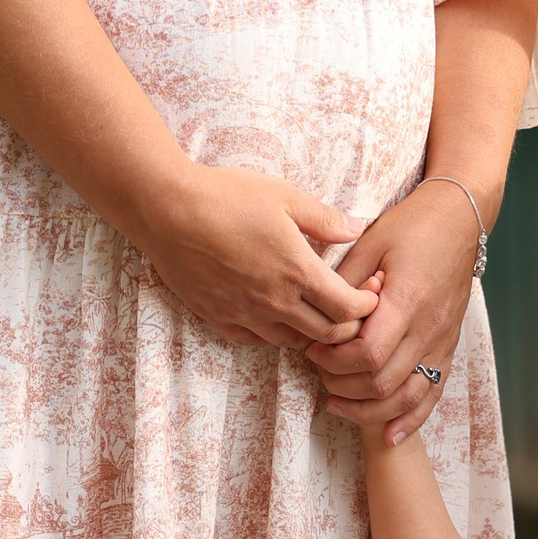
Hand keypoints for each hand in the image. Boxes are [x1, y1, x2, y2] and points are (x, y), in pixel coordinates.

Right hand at [139, 163, 377, 350]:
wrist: (167, 211)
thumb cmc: (226, 196)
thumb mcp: (284, 195)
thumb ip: (324, 218)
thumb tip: (356, 229)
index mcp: (297, 272)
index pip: (348, 309)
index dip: (367, 306)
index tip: (370, 293)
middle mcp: (274, 302)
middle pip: (327, 335)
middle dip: (348, 325)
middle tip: (350, 307)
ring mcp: (245, 315)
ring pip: (292, 343)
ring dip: (311, 333)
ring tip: (314, 311)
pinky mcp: (219, 318)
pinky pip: (256, 341)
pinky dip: (274, 333)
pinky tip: (275, 313)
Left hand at [308, 180, 483, 440]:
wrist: (459, 219)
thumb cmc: (411, 225)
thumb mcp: (370, 242)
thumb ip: (345, 282)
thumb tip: (318, 314)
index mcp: (407, 300)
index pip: (368, 353)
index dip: (334, 361)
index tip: (313, 349)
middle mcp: (429, 328)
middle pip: (384, 381)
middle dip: (343, 384)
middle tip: (318, 370)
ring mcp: (442, 341)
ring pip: (408, 397)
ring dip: (369, 409)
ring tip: (337, 402)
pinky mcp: (448, 347)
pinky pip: (433, 394)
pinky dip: (409, 419)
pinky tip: (388, 436)